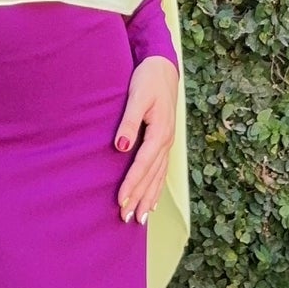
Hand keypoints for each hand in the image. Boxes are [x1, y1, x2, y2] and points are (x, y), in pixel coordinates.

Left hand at [115, 55, 178, 224]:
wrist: (163, 68)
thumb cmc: (148, 80)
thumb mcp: (137, 97)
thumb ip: (129, 122)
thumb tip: (121, 146)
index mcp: (159, 133)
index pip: (143, 165)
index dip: (132, 184)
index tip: (121, 201)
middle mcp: (166, 142)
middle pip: (152, 176)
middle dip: (140, 198)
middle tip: (128, 219)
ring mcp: (167, 143)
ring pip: (158, 177)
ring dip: (149, 198)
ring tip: (141, 218)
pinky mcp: (164, 141)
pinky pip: (161, 170)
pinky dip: (157, 187)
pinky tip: (153, 200)